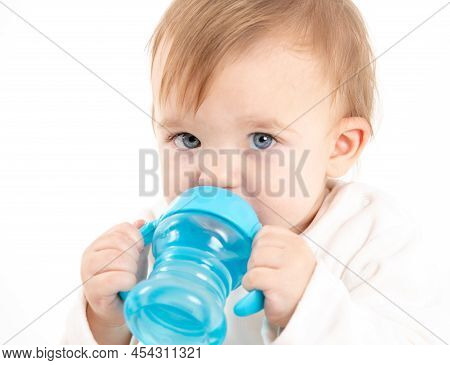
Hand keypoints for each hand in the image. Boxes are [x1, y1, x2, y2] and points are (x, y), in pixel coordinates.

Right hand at [81, 215, 152, 343]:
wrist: (117, 308)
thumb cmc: (126, 280)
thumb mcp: (134, 256)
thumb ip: (137, 239)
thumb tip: (142, 222)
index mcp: (101, 242)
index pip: (123, 228)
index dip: (137, 238)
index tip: (139, 251)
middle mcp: (90, 254)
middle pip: (120, 242)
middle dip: (134, 256)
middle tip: (134, 268)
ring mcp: (88, 271)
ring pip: (116, 258)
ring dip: (131, 269)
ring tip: (130, 277)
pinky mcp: (92, 290)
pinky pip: (113, 279)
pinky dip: (127, 281)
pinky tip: (128, 285)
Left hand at [242, 225, 316, 327]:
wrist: (307, 315)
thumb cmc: (293, 288)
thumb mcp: (289, 260)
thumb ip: (273, 247)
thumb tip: (245, 237)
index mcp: (297, 243)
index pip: (266, 232)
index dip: (259, 246)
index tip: (265, 261)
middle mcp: (296, 252)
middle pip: (258, 245)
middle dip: (255, 261)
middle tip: (265, 275)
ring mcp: (290, 267)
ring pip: (254, 259)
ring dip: (252, 272)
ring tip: (263, 283)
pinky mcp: (280, 284)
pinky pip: (252, 276)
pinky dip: (249, 284)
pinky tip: (259, 290)